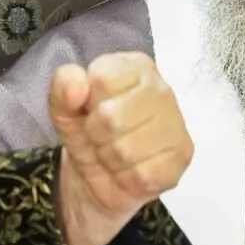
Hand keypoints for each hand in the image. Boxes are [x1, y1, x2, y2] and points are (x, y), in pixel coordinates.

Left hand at [50, 52, 191, 244]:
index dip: (87, 102)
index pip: (102, 80)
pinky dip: (125, 178)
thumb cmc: (87, 132)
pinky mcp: (181, 157)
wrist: (98, 176)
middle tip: (99, 136)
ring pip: (125, 150)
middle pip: (111, 117)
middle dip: (95, 134)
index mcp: (135, 67)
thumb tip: (76, 87)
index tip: (90, 110)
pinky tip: (128, 170)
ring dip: (108, 158)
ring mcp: (176, 124)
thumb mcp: (63, 106)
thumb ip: (64, 85)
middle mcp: (162, 90)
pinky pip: (141, 174)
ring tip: (112, 152)